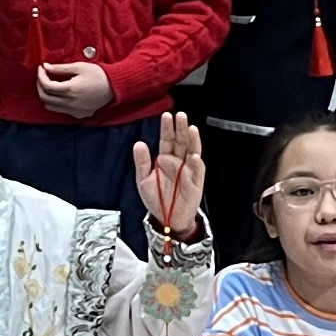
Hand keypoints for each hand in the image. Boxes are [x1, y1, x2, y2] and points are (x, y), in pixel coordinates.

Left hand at [36, 60, 116, 118]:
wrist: (115, 87)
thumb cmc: (99, 74)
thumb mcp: (79, 67)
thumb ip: (60, 68)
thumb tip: (45, 67)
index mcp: (70, 90)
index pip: (46, 86)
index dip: (41, 76)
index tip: (42, 68)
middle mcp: (70, 103)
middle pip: (45, 98)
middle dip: (40, 86)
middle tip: (43, 76)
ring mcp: (74, 111)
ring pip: (50, 107)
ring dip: (47, 96)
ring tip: (50, 84)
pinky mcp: (79, 114)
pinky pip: (61, 111)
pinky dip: (57, 102)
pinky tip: (62, 93)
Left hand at [131, 111, 207, 238]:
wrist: (167, 219)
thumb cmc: (157, 199)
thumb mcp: (143, 180)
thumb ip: (142, 162)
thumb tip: (139, 144)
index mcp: (166, 159)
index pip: (167, 140)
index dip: (167, 128)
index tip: (166, 116)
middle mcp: (179, 162)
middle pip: (182, 142)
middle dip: (181, 129)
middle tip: (181, 116)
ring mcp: (188, 172)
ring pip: (192, 152)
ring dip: (193, 140)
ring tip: (191, 129)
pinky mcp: (195, 184)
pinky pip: (196, 172)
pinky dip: (195, 164)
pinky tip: (193, 156)